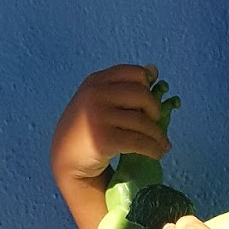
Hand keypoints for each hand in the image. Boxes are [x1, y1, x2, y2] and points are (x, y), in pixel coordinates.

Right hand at [50, 64, 172, 186]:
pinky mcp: (103, 139)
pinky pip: (140, 142)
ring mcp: (98, 116)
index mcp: (96, 81)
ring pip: (143, 122)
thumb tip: (154, 70)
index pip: (134, 72)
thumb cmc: (87, 129)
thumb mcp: (99, 100)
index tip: (148, 102)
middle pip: (142, 95)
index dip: (148, 86)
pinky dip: (154, 149)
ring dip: (159, 136)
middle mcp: (95, 94)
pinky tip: (157, 153)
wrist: (66, 159)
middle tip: (156, 124)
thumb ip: (123, 86)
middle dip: (155, 111)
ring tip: (163, 145)